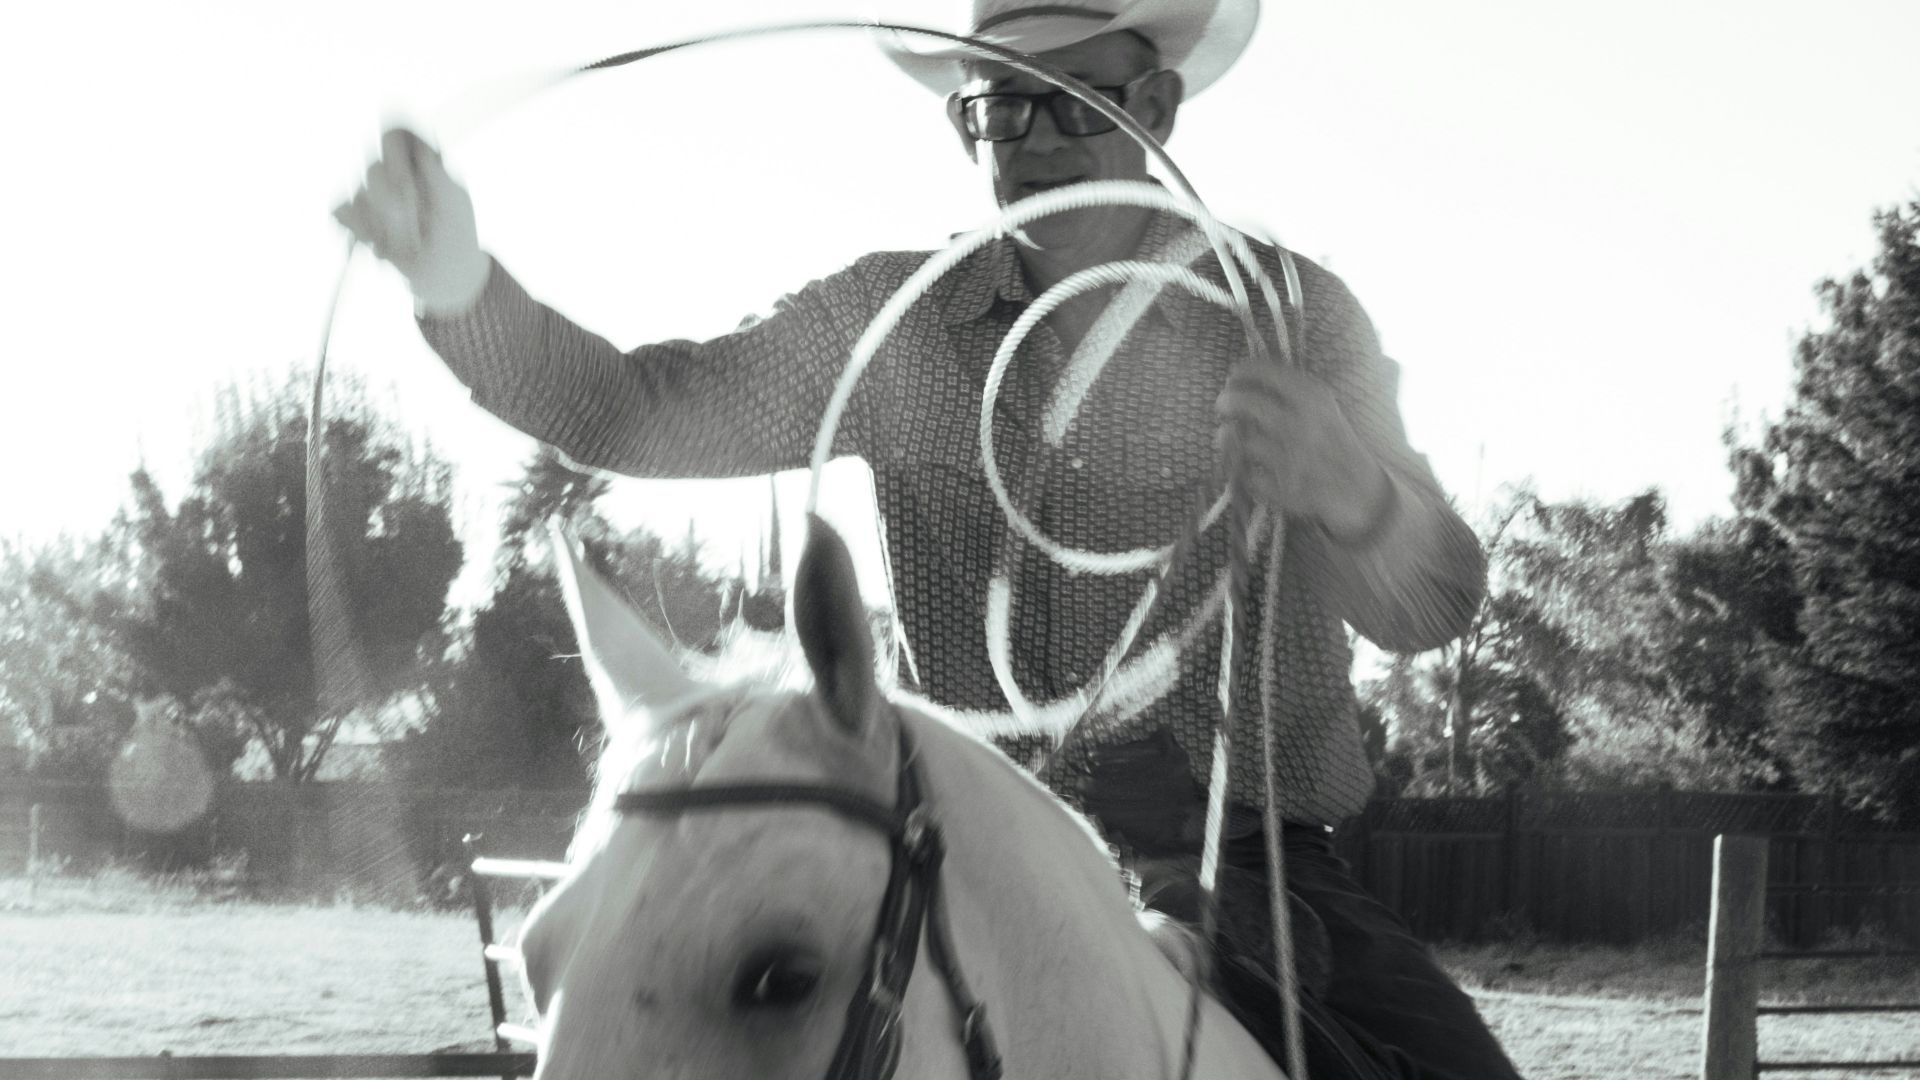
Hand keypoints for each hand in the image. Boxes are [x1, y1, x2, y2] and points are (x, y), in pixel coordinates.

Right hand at [333, 127, 488, 314]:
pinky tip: (383, 248)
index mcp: (419, 162)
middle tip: (419, 228)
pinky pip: (342, 212)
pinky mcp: (358, 219)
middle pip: (374, 171)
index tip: (406, 183)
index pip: (394, 137)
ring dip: (384, 227)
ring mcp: (373, 196)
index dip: (393, 155)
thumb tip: (422, 148)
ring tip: (407, 244)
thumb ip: (438, 176)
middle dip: (396, 206)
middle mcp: (393, 174)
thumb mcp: (455, 205)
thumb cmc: (458, 237)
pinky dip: (362, 232)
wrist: (445, 278)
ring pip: (359, 196)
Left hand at [1216, 363, 1392, 540]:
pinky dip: (1242, 471)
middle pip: (1246, 403)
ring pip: (1243, 442)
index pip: (1266, 372)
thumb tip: (1243, 373)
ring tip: (1230, 434)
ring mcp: (1293, 460)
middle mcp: (1303, 426)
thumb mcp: (1323, 406)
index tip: (1233, 376)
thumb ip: (1289, 388)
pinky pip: (1246, 476)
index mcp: (1314, 399)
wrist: (1359, 488)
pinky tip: (1247, 465)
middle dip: (1228, 400)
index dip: (1243, 372)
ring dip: (1230, 438)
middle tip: (1222, 403)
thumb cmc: (1333, 441)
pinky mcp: (1284, 491)